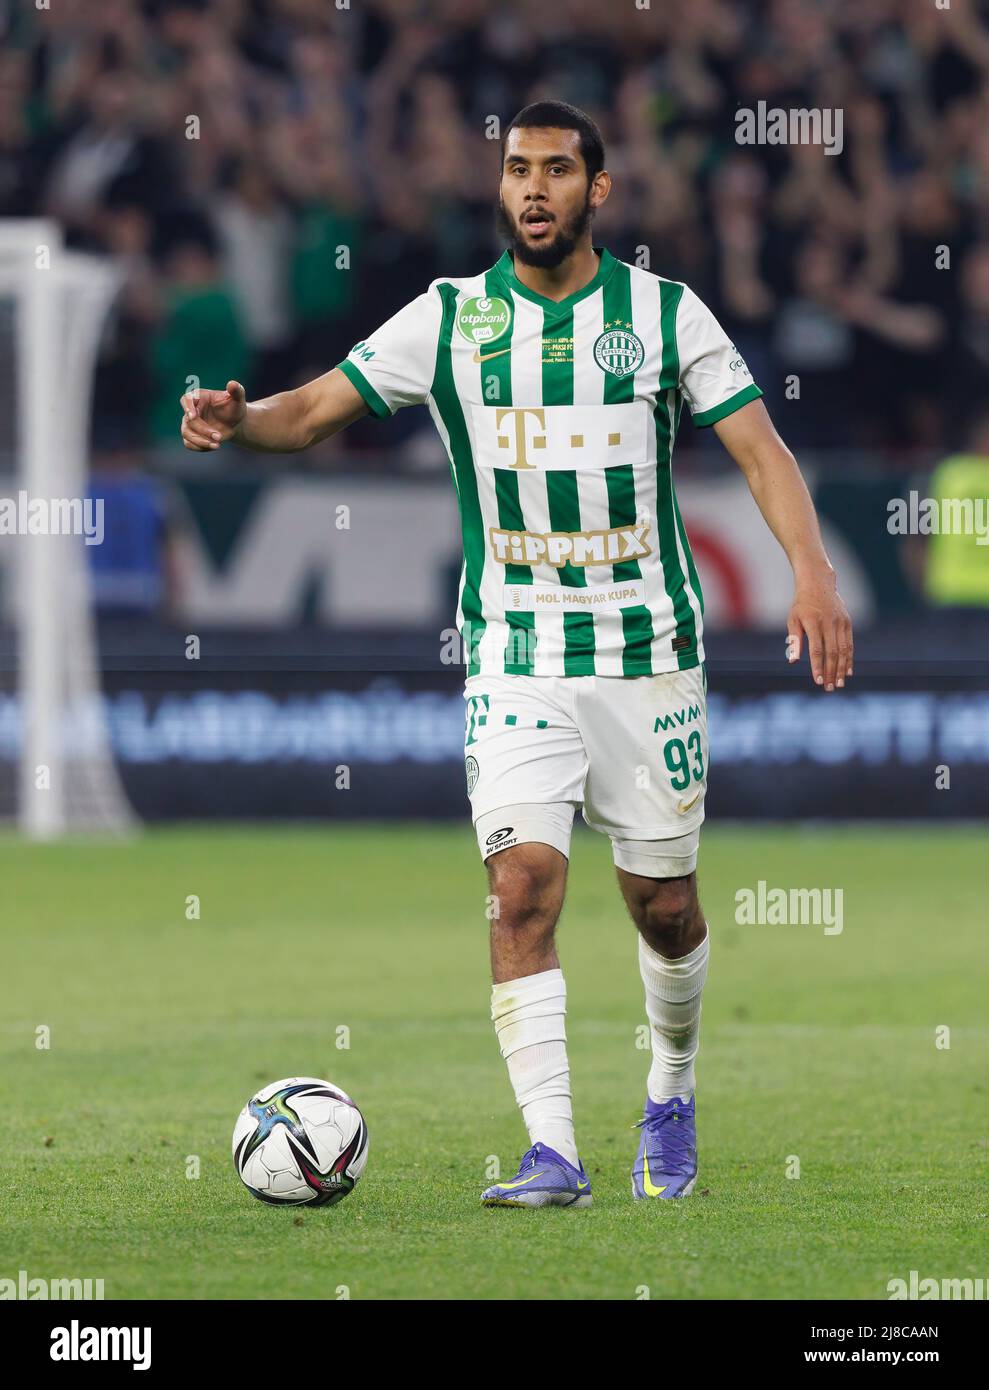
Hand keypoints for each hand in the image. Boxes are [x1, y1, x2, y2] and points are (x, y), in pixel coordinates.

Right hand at [180, 380, 245, 450]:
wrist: (235, 422)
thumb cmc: (234, 408)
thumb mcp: (238, 400)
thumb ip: (236, 391)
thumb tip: (232, 384)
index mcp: (199, 397)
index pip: (186, 399)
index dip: (187, 408)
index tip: (193, 416)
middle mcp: (191, 410)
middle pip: (189, 421)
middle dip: (203, 430)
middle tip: (219, 437)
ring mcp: (189, 424)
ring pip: (186, 434)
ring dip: (200, 441)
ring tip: (217, 445)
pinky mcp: (192, 436)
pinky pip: (188, 444)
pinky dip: (199, 447)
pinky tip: (213, 446)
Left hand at [786, 571, 853, 690]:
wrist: (818, 584)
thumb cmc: (801, 605)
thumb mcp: (793, 619)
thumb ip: (794, 640)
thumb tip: (792, 661)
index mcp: (813, 623)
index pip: (817, 650)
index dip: (818, 666)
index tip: (818, 681)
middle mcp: (829, 623)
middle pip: (832, 652)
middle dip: (830, 672)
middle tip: (829, 688)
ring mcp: (840, 623)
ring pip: (843, 650)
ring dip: (841, 669)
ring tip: (839, 684)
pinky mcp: (847, 622)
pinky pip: (849, 644)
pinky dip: (849, 658)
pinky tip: (847, 671)